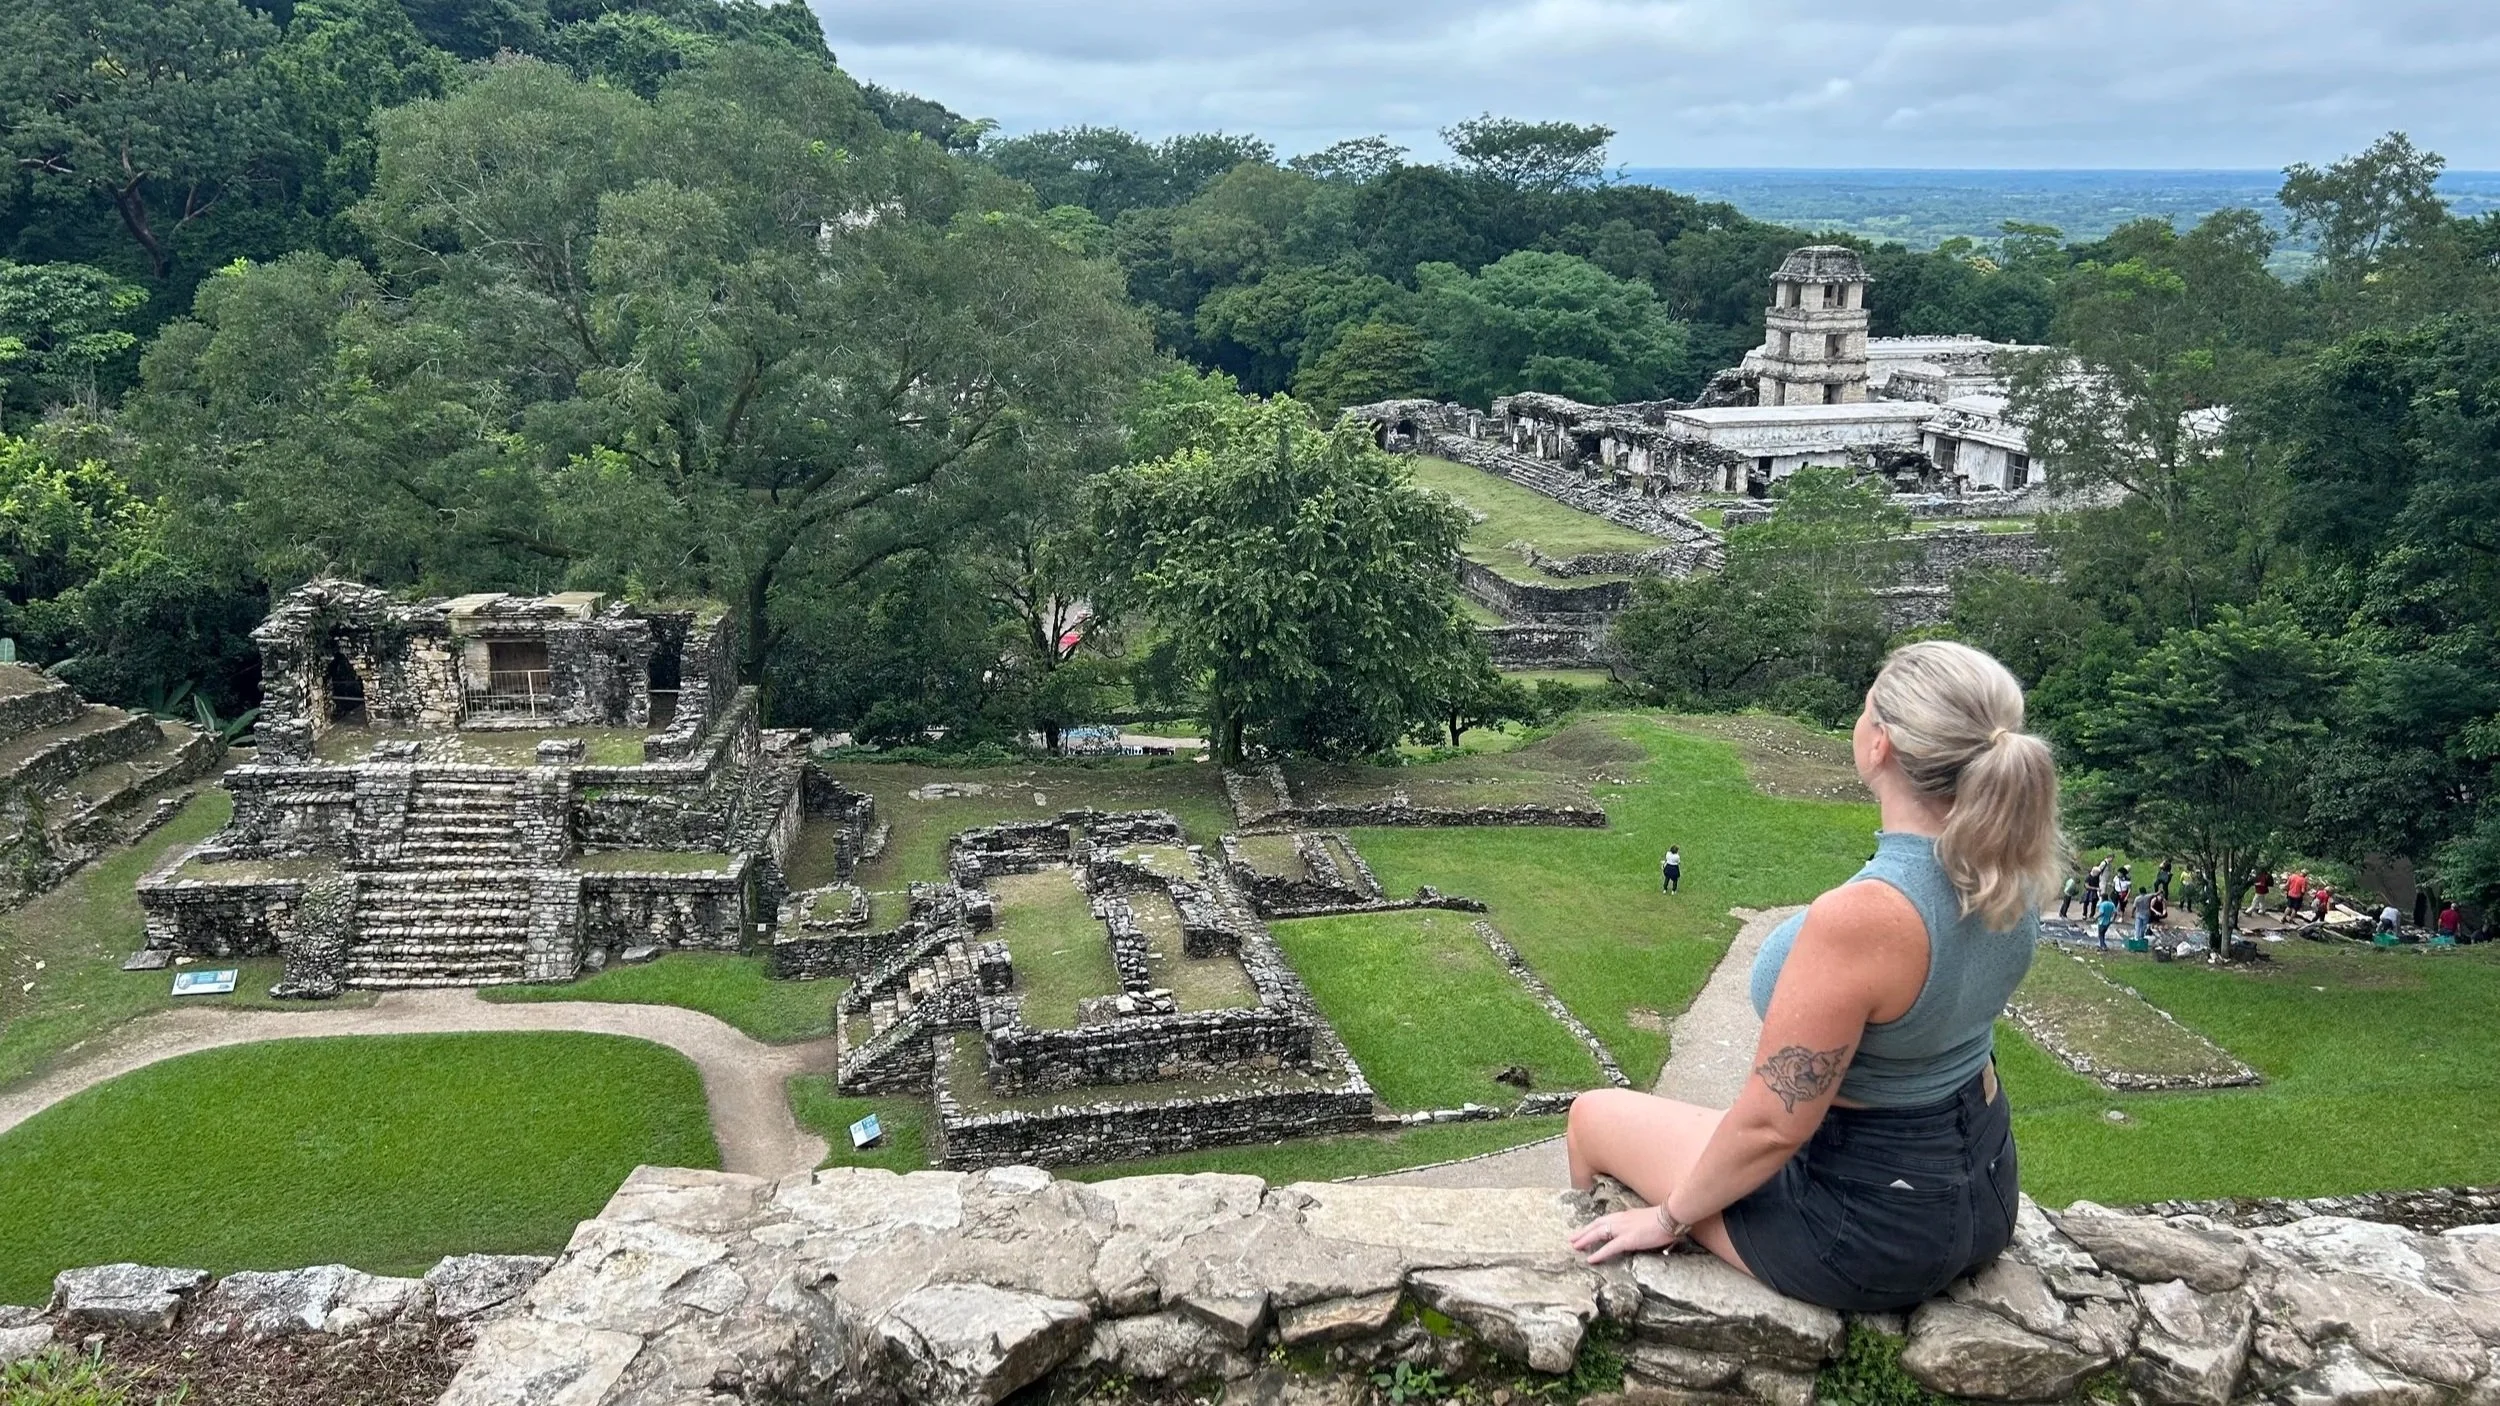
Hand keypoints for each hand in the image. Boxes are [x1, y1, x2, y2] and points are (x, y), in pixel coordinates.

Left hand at [1570, 1206, 1685, 1264]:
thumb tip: (1638, 1233)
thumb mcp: (1647, 1221)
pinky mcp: (1628, 1239)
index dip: (1592, 1226)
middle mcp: (1621, 1220)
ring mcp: (1623, 1229)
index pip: (1604, 1220)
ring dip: (1585, 1240)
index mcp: (1625, 1215)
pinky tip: (1591, 1259)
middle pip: (1597, 1225)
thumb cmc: (1665, 1219)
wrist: (1671, 1216)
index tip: (1584, 1230)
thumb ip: (1639, 1226)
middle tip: (1571, 1239)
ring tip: (1575, 1246)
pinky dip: (1599, 1253)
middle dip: (1583, 1232)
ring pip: (1598, 1234)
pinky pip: (1609, 1248)